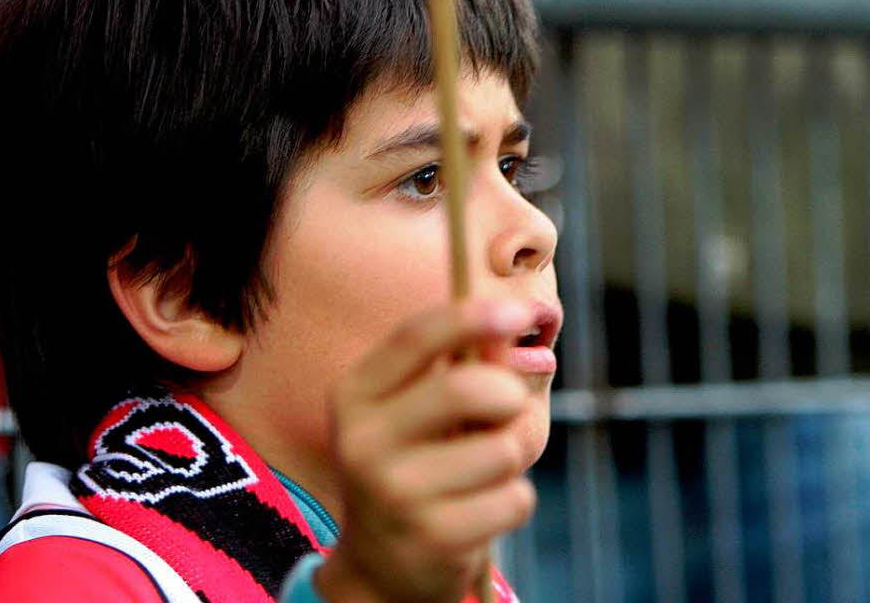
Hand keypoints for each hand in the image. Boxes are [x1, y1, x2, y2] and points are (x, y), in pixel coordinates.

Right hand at [317, 300, 538, 602]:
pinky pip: (515, 499)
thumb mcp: (418, 411)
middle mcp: (363, 440)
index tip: (520, 310)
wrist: (379, 565)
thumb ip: (463, 368)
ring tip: (489, 470)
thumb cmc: (413, 465)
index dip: (472, 316)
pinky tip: (482, 509)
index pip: (415, 337)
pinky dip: (515, 500)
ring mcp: (393, 492)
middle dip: (508, 394)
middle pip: (465, 388)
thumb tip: (518, 337)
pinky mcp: (431, 538)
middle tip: (510, 407)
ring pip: (502, 448)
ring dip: (515, 454)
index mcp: (355, 394)